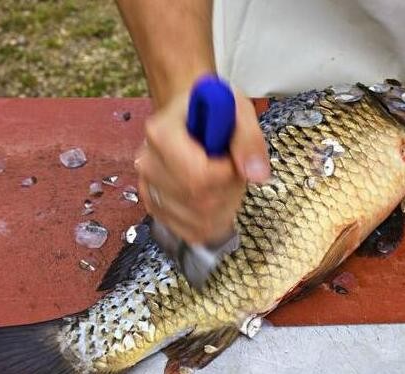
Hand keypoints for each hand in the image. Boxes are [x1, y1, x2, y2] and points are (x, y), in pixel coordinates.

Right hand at [135, 89, 269, 244]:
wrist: (189, 114)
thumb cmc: (213, 110)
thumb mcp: (238, 111)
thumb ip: (249, 140)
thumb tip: (256, 175)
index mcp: (162, 133)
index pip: (198, 176)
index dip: (227, 174)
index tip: (232, 157)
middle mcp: (148, 163)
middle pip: (200, 202)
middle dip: (229, 191)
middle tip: (231, 168)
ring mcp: (148, 187)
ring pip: (199, 221)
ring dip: (224, 207)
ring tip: (222, 180)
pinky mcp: (154, 207)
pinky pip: (191, 231)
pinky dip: (212, 221)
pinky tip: (213, 197)